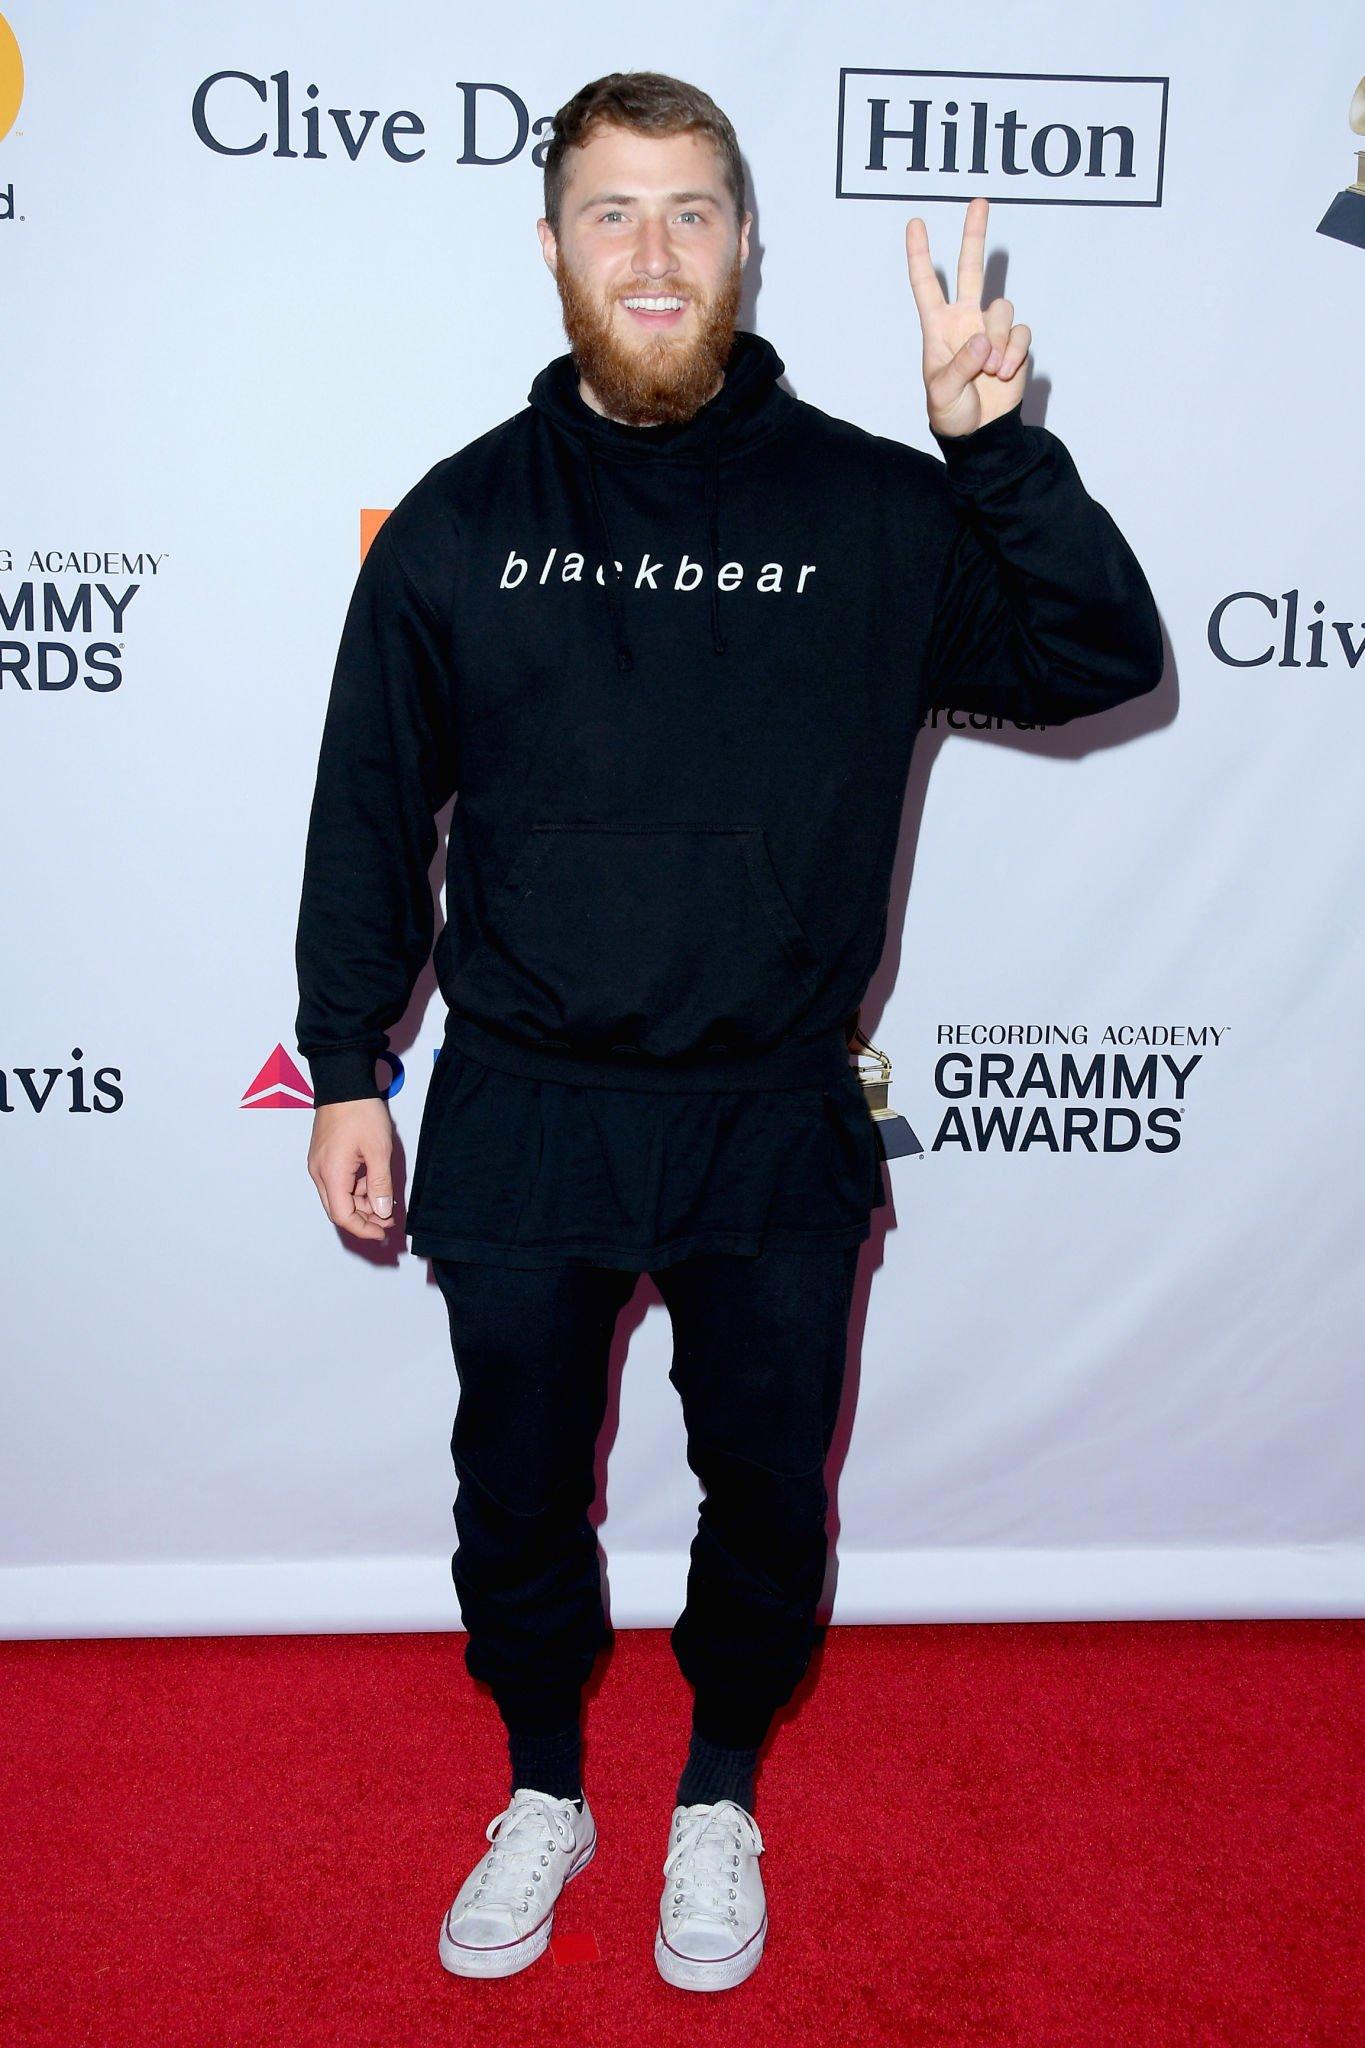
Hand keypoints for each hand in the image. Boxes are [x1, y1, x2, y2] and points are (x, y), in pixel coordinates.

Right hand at [307, 1095, 396, 1241]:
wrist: (343, 1083)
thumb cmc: (360, 1112)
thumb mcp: (378, 1151)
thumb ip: (380, 1184)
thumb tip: (381, 1212)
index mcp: (331, 1174)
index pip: (343, 1216)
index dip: (364, 1229)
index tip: (383, 1232)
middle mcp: (319, 1173)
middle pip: (339, 1210)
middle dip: (364, 1219)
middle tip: (389, 1220)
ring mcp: (319, 1165)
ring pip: (339, 1197)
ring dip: (361, 1204)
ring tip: (385, 1202)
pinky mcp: (324, 1158)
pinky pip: (338, 1183)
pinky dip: (355, 1189)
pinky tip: (374, 1185)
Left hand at [905, 196, 1030, 438]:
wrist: (980, 431)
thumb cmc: (950, 413)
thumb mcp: (942, 393)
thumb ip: (959, 365)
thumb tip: (982, 340)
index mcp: (938, 327)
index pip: (926, 285)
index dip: (920, 255)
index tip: (915, 224)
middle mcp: (965, 319)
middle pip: (970, 269)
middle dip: (974, 235)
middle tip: (979, 201)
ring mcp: (991, 328)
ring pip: (1002, 307)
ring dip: (998, 341)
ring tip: (990, 371)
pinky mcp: (1013, 341)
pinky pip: (1020, 332)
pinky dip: (1014, 353)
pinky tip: (1004, 373)